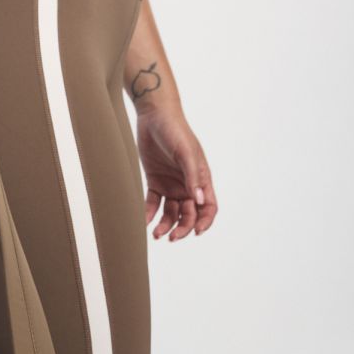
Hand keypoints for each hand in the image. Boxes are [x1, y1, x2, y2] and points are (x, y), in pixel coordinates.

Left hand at [137, 105, 218, 239]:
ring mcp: (171, 185)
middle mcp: (188, 185)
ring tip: (156, 234)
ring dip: (165, 225)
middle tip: (170, 238)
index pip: (209, 207)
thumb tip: (200, 200)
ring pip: (171, 213)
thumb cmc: (175, 130)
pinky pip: (153, 204)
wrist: (153, 116)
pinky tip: (144, 222)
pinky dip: (149, 214)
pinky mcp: (155, 182)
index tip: (195, 233)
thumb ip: (193, 177)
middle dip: (182, 228)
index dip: (204, 222)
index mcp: (201, 179)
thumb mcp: (186, 153)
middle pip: (189, 215)